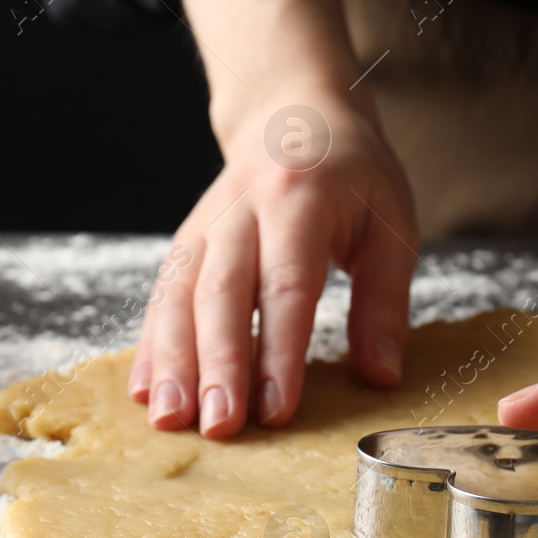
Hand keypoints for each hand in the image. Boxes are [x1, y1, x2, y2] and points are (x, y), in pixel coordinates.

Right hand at [130, 85, 416, 436]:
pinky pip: (162, 294)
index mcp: (300, 201)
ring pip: (180, 295)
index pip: (288, 285)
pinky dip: (151, 344)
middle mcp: (243, 210)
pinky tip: (145, 390)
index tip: (277, 408)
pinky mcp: (187, 240)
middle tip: (220, 426)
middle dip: (218, 365)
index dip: (280, 351)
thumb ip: (386, 301)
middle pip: (223, 294)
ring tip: (171, 420)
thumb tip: (381, 375)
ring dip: (173, 362)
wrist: (295, 111)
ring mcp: (207, 224)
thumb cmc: (354, 176)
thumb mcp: (392, 226)